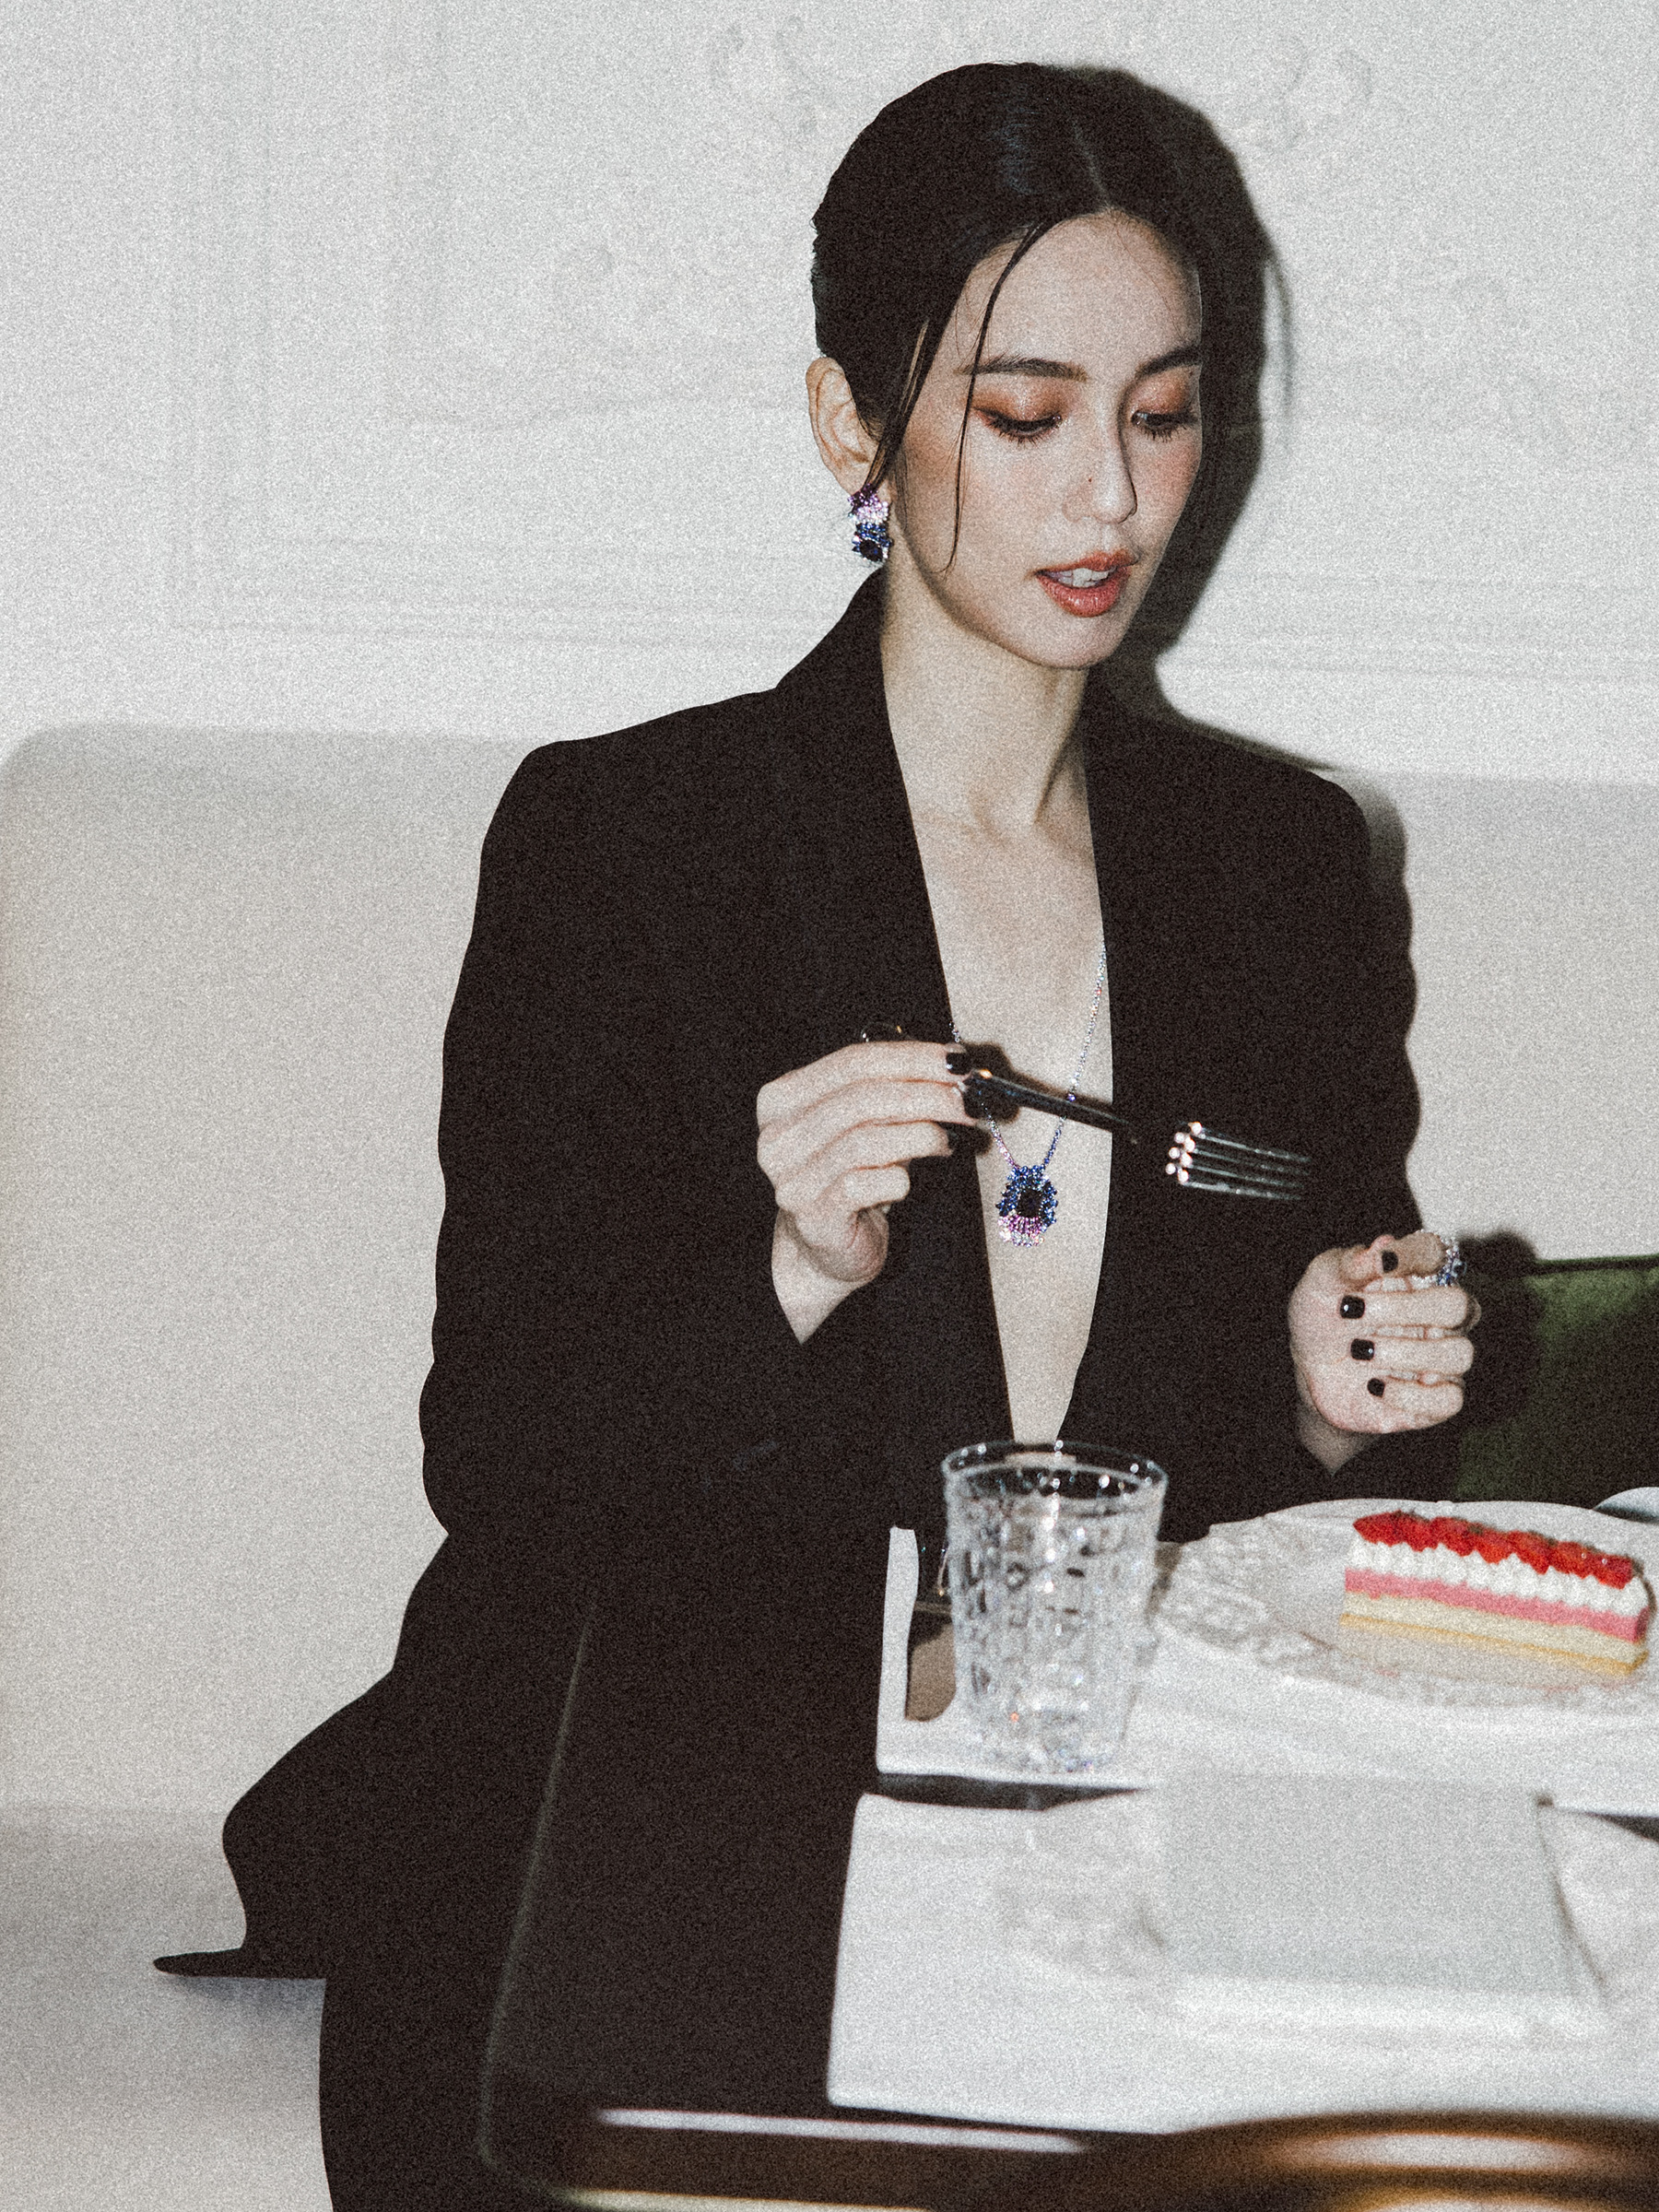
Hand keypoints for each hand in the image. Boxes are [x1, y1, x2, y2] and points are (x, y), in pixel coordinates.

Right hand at [757, 1040, 974, 1342]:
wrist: (829, 1250)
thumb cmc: (853, 1176)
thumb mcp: (869, 1126)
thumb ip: (898, 1093)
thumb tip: (956, 1072)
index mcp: (782, 1099)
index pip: (852, 1062)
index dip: (911, 1058)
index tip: (958, 1062)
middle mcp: (778, 1137)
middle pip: (861, 1098)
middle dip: (925, 1095)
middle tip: (967, 1102)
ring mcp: (791, 1179)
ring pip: (864, 1141)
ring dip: (920, 1135)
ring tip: (949, 1140)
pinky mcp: (814, 1217)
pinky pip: (865, 1185)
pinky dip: (899, 1178)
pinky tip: (909, 1182)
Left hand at [1289, 1231, 1480, 1474]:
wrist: (1310, 1372)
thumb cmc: (1324, 1317)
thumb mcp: (1321, 1283)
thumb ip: (1348, 1263)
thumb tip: (1382, 1247)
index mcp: (1415, 1277)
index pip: (1437, 1253)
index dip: (1416, 1254)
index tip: (1382, 1263)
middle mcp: (1438, 1316)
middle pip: (1459, 1304)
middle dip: (1406, 1308)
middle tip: (1354, 1311)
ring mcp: (1441, 1359)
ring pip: (1458, 1353)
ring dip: (1404, 1352)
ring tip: (1358, 1350)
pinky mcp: (1434, 1400)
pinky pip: (1449, 1400)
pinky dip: (1411, 1394)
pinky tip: (1374, 1386)